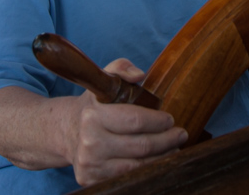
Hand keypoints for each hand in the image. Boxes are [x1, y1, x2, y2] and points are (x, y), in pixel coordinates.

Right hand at [67, 59, 187, 185]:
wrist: (67, 132)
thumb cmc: (94, 107)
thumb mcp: (103, 81)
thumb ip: (121, 69)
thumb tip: (140, 74)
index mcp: (93, 117)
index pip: (135, 121)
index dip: (158, 121)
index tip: (171, 119)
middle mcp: (90, 143)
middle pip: (141, 146)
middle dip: (167, 140)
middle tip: (181, 134)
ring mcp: (91, 165)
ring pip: (139, 166)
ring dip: (162, 157)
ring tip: (174, 148)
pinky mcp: (92, 180)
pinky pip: (130, 178)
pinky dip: (148, 170)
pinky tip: (158, 161)